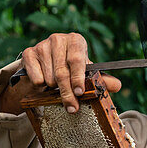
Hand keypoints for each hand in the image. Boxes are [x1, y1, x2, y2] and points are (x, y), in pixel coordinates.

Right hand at [0, 32, 121, 114]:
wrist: (44, 66)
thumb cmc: (70, 69)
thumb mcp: (85, 73)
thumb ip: (100, 79)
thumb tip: (117, 85)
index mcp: (76, 41)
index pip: (77, 59)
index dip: (78, 77)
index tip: (80, 92)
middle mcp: (58, 39)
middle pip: (63, 72)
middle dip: (67, 93)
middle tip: (71, 108)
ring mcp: (42, 45)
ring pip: (49, 77)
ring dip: (53, 89)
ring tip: (56, 88)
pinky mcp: (29, 53)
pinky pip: (36, 77)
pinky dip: (40, 85)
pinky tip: (44, 82)